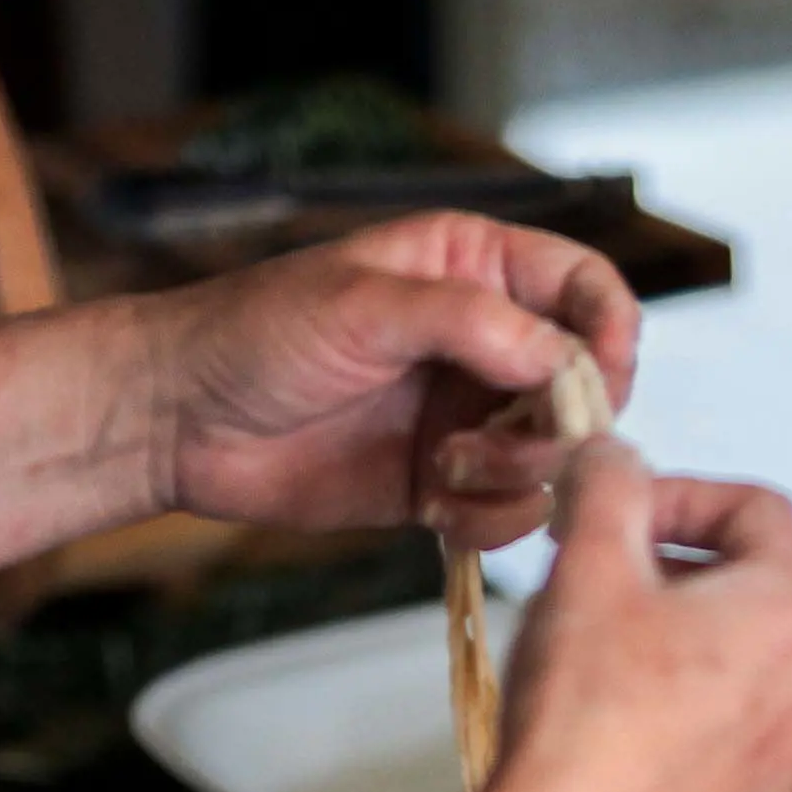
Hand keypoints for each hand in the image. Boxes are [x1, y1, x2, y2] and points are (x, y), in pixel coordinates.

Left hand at [146, 212, 638, 548]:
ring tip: (446, 468)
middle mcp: (482, 344)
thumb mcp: (366, 304)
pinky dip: (486, 521)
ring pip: (551, 459)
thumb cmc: (256, 334)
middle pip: (585, 387)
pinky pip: (505, 514)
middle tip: (513, 440)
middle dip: (563, 424)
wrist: (182, 420)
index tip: (598, 380)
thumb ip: (472, 323)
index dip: (609, 331)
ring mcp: (466, 418)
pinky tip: (433, 507)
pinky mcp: (442, 485)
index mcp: (473, 270)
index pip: (585, 289)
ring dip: (516, 476)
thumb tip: (563, 358)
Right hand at [489, 442, 791, 791]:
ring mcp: (786, 765)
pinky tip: (607, 736)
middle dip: (675, 569)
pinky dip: (675, 723)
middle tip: (595, 578)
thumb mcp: (586, 564)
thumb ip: (607, 485)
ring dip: (675, 647)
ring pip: (738, 673)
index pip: (762, 508)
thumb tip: (612, 455)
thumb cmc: (583, 715)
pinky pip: (722, 747)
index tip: (616, 510)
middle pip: (753, 590)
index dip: (682, 492)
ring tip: (595, 658)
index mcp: (790, 613)